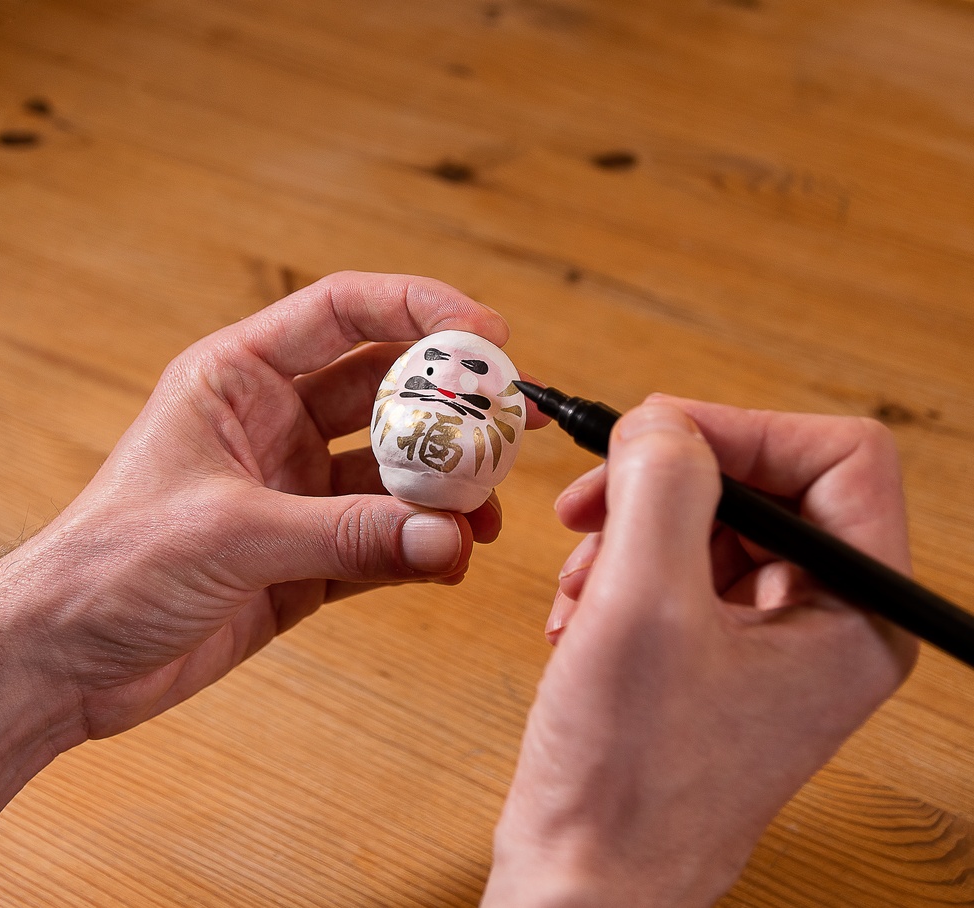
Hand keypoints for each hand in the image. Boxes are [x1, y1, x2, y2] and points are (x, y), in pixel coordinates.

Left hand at [0, 271, 541, 821]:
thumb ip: (345, 534)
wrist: (65, 663)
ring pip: (396, 474)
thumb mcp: (229, 533)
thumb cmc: (105, 566)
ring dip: (446, 490)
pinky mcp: (311, 557)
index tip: (487, 334)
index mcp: (240, 379)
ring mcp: (299, 493)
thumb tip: (447, 537)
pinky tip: (450, 559)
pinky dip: (423, 549)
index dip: (419, 309)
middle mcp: (277, 426)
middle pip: (387, 392)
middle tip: (514, 423)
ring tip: (484, 513)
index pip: (343, 314)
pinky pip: (386, 541)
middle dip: (453, 405)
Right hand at [483, 396, 916, 907]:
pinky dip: (620, 568)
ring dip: (632, 529)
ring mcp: (773, 640)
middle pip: (765, 482)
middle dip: (668, 481)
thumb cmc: (628, 781)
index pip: (838, 457)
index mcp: (854, 615)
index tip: (653, 436)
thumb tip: (661, 420)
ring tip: (580, 582)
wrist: (585, 878)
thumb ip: (661, 485)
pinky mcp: (721, 652)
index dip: (741, 428)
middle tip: (592, 502)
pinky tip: (579, 611)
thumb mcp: (642, 607)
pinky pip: (679, 565)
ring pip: (711, 519)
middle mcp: (828, 624)